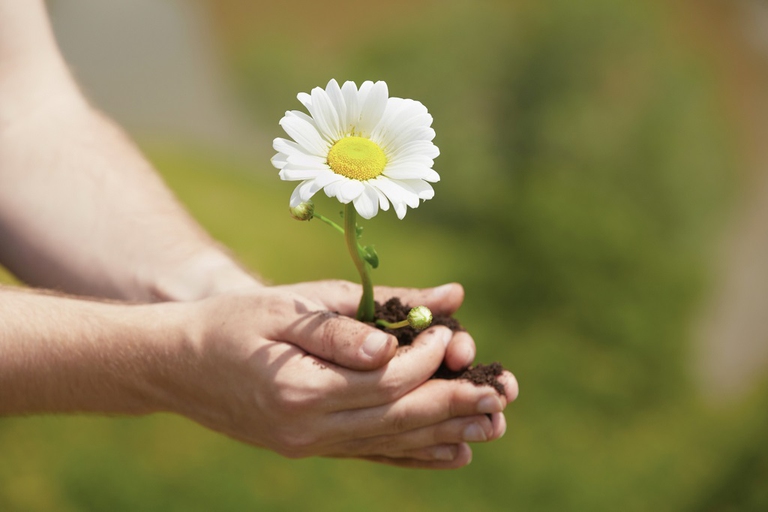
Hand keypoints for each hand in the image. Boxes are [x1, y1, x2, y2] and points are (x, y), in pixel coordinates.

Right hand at [161, 287, 517, 468]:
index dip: (427, 358)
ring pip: (392, 442)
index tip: (452, 334)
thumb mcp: (286, 308)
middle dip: (453, 402)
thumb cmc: (232, 323)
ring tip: (492, 424)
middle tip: (501, 393)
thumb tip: (400, 336)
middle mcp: (309, 429)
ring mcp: (309, 445)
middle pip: (398, 418)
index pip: (387, 380)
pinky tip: (451, 453)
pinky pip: (372, 454)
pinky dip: (415, 454)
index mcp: (303, 390)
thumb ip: (346, 322)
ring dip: (445, 432)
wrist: (178, 365)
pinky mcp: (309, 447)